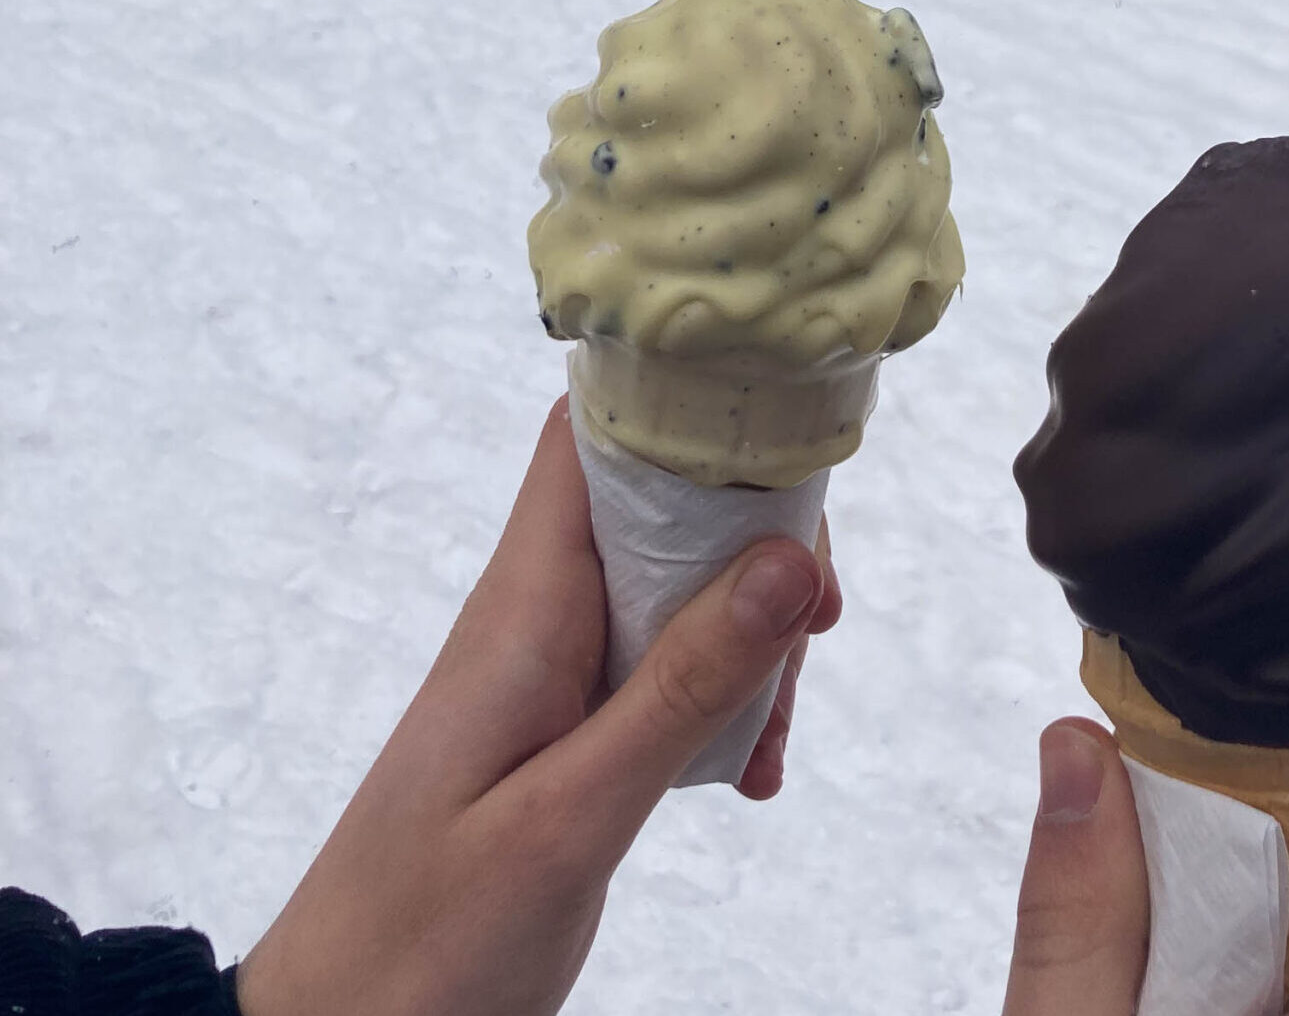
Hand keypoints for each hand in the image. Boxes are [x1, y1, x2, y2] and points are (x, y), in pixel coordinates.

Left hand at [238, 397, 838, 1015]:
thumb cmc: (424, 936)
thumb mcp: (572, 818)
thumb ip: (683, 687)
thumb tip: (790, 558)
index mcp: (524, 604)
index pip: (595, 430)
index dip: (688, 403)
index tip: (790, 443)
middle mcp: (538, 612)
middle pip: (664, 502)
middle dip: (757, 542)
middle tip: (815, 630)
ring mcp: (553, 666)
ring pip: (678, 586)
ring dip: (750, 637)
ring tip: (773, 736)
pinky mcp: (567, 723)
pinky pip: (663, 665)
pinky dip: (719, 701)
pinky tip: (745, 772)